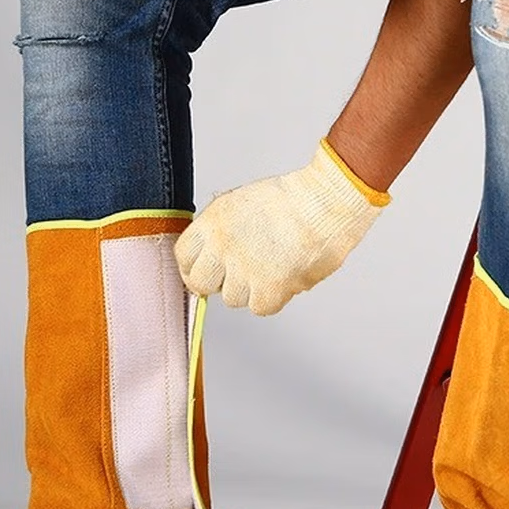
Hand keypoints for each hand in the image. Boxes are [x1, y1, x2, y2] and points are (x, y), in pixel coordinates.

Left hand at [175, 141, 389, 314]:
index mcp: (213, 222)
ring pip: (233, 298)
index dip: (194, 267)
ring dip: (250, 289)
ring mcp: (243, 271)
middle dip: (217, 283)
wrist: (325, 203)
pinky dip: (273, 298)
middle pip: (201, 284)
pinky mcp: (267, 290)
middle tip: (237, 276)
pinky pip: (260, 308)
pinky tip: (285, 277)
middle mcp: (222, 248)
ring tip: (272, 267)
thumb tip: (214, 256)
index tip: (204, 272)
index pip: (183, 256)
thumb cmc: (294, 200)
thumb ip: (222, 230)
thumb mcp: (242, 203)